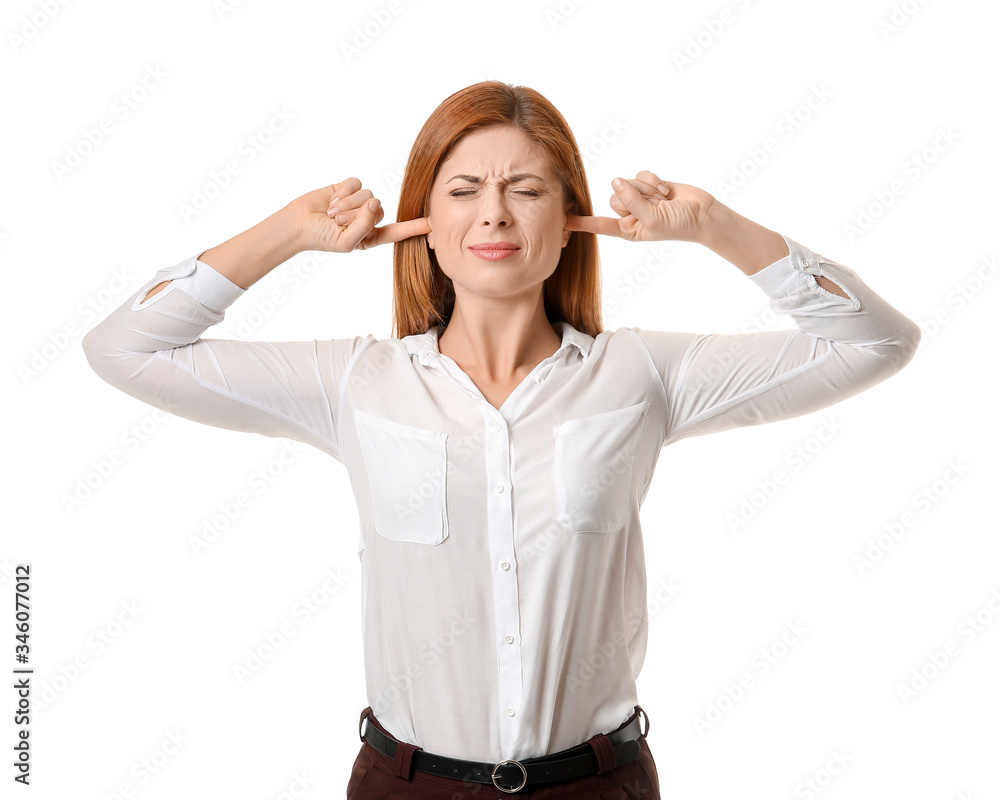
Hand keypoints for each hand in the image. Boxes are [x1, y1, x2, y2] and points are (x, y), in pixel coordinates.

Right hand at [294, 178, 429, 252]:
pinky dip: (342, 192)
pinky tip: (331, 199)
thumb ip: (365, 224)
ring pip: (367, 194)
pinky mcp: (348, 188)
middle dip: (355, 213)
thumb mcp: (347, 241)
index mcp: (371, 236)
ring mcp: (358, 202)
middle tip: (336, 221)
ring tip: (331, 212)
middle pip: (378, 208)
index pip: (397, 231)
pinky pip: (356, 183)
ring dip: (347, 204)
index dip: (414, 227)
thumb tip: (375, 201)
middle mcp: (368, 218)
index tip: (433, 223)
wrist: (297, 224)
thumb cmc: (321, 238)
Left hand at [565, 171, 715, 242]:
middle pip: (614, 197)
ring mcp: (638, 198)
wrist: (702, 214)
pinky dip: (654, 180)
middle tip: (656, 205)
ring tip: (663, 199)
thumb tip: (615, 181)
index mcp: (627, 229)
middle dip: (636, 197)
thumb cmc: (678, 225)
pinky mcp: (648, 184)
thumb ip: (631, 201)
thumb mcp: (651, 219)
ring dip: (647, 189)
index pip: (599, 224)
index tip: (562, 222)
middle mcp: (629, 213)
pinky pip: (640, 174)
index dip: (581, 223)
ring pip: (627, 183)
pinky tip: (666, 190)